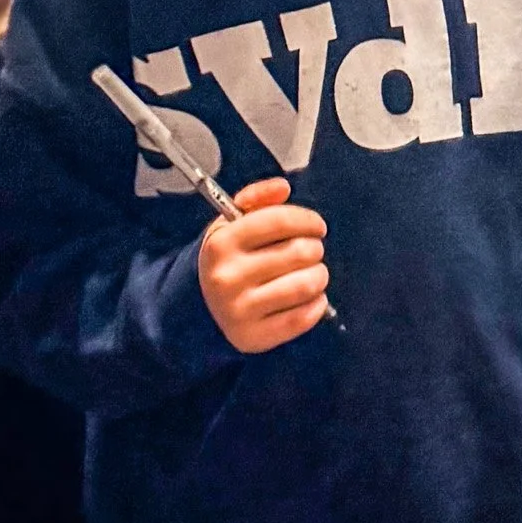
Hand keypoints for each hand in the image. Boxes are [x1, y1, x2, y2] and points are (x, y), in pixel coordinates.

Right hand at [198, 178, 330, 353]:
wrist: (202, 306)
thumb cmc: (229, 259)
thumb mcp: (232, 224)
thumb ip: (257, 199)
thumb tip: (282, 187)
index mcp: (221, 243)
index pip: (280, 220)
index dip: (308, 220)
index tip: (316, 226)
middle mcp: (227, 276)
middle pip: (300, 252)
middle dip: (315, 249)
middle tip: (311, 252)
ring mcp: (239, 309)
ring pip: (307, 284)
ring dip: (319, 276)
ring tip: (312, 274)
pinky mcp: (254, 336)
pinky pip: (305, 316)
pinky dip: (317, 304)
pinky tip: (309, 298)